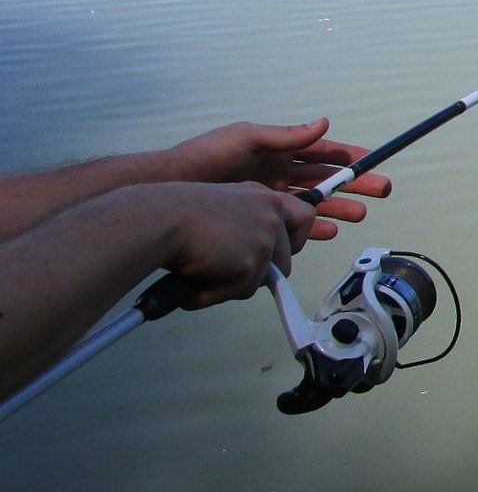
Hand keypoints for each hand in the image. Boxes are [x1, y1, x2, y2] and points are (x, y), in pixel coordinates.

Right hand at [139, 181, 317, 309]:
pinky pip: (240, 292)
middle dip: (257, 273)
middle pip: (286, 260)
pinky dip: (216, 294)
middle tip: (223, 271)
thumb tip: (254, 263)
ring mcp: (265, 236)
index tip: (274, 255)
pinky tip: (194, 282)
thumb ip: (243, 228)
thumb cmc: (175, 215)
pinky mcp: (254, 260)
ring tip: (202, 273)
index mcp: (262, 197)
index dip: (294, 241)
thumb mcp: (221, 212)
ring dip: (233, 285)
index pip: (304, 217)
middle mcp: (270, 213)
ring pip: (262, 281)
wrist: (158, 220)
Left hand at [160, 119, 391, 241]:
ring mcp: (271, 196)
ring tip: (360, 215)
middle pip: (326, 178)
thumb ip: (286, 136)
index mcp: (278, 151)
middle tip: (380, 191)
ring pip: (315, 202)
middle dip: (354, 184)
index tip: (373, 160)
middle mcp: (280, 173)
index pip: (322, 152)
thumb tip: (324, 124)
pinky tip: (328, 232)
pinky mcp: (261, 216)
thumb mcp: (247, 138)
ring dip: (338, 208)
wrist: (172, 187)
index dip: (349, 155)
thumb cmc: (206, 158)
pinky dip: (312, 227)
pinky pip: (293, 222)